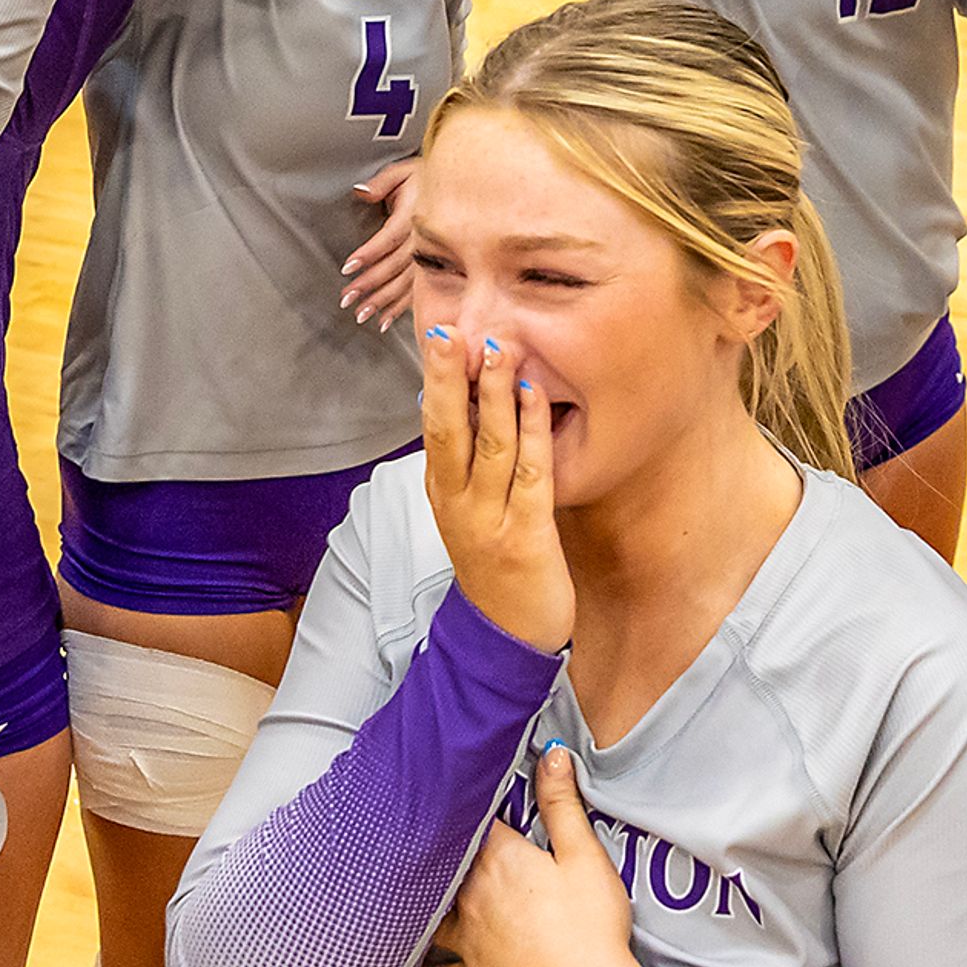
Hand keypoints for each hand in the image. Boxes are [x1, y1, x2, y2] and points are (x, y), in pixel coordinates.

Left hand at [339, 158, 424, 330]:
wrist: (463, 189)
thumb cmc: (427, 180)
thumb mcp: (403, 172)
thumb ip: (381, 183)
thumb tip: (360, 191)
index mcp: (414, 216)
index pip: (388, 239)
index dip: (369, 253)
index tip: (349, 267)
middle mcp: (424, 240)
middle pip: (394, 267)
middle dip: (370, 285)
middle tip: (347, 299)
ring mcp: (433, 256)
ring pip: (405, 284)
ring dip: (383, 301)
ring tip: (362, 314)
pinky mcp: (438, 268)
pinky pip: (419, 292)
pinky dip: (402, 307)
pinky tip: (386, 319)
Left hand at [418, 748, 653, 966]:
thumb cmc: (591, 930)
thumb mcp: (586, 857)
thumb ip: (563, 805)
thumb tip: (552, 754)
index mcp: (499, 862)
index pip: (473, 822)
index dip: (466, 806)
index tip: (454, 791)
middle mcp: (472, 899)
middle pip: (442, 867)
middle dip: (435, 852)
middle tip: (418, 835)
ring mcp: (468, 943)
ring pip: (429, 918)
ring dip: (418, 905)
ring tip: (401, 894)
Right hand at [420, 320, 568, 652]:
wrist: (509, 636)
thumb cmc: (496, 562)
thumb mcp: (470, 509)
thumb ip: (468, 461)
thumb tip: (467, 402)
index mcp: (442, 490)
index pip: (433, 425)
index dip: (435, 379)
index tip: (439, 331)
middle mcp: (457, 502)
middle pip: (446, 429)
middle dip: (447, 378)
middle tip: (447, 330)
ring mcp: (488, 520)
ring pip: (488, 446)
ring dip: (492, 395)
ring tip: (496, 349)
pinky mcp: (525, 536)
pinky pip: (529, 474)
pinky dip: (530, 431)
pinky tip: (534, 396)